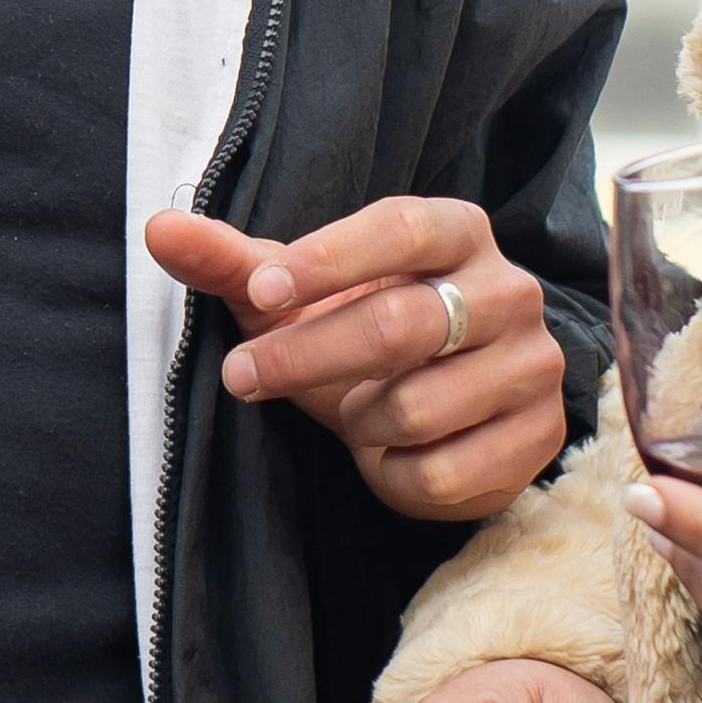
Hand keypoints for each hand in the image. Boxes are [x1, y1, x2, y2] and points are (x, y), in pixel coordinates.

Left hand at [147, 196, 566, 521]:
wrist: (438, 408)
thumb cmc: (360, 328)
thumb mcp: (296, 296)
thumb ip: (232, 264)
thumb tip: (160, 230)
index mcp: (455, 231)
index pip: (398, 228)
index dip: (326, 260)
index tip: (259, 294)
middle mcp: (509, 290)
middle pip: (402, 324)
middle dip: (307, 356)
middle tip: (242, 377)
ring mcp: (534, 365)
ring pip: (418, 407)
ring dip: (360, 422)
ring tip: (355, 412)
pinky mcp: (541, 438)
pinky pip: (443, 471)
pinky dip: (392, 474)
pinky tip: (391, 453)